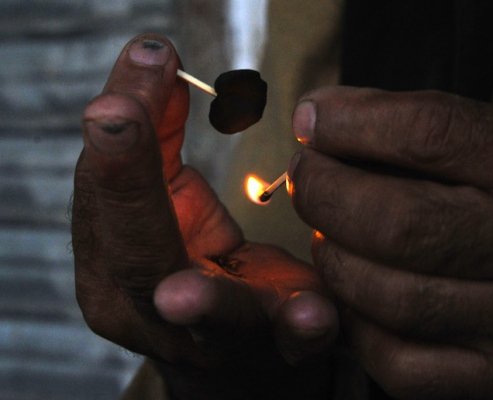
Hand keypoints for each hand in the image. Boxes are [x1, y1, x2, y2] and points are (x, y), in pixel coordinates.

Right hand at [71, 34, 337, 398]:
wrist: (232, 352)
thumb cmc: (193, 266)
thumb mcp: (168, 202)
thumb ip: (159, 143)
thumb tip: (156, 60)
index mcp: (118, 271)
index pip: (105, 201)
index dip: (117, 137)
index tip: (145, 61)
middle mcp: (154, 315)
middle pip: (136, 258)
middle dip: (128, 183)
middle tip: (120, 113)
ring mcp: (217, 342)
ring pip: (209, 318)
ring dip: (204, 301)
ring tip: (183, 291)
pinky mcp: (279, 352)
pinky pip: (291, 343)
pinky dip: (300, 327)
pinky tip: (313, 313)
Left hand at [287, 87, 492, 398]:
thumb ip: (433, 132)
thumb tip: (323, 122)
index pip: (432, 132)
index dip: (351, 122)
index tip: (312, 120)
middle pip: (396, 222)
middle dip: (323, 193)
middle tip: (307, 178)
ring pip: (385, 295)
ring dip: (333, 257)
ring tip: (331, 233)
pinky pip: (395, 360)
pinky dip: (356, 321)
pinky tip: (359, 293)